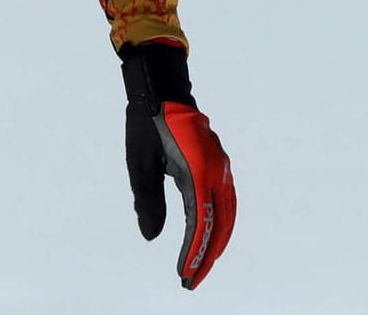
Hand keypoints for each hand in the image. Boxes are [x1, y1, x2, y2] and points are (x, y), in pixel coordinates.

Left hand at [121, 42, 235, 288]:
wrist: (162, 86)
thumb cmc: (146, 122)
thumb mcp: (139, 162)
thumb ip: (147, 199)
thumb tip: (152, 237)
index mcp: (197, 171)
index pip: (199, 223)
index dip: (192, 253)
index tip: (183, 276)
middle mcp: (216, 171)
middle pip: (220, 224)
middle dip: (207, 255)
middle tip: (192, 281)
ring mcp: (222, 166)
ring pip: (227, 214)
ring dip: (217, 242)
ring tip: (201, 266)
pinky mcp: (220, 163)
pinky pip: (226, 201)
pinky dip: (221, 223)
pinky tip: (210, 236)